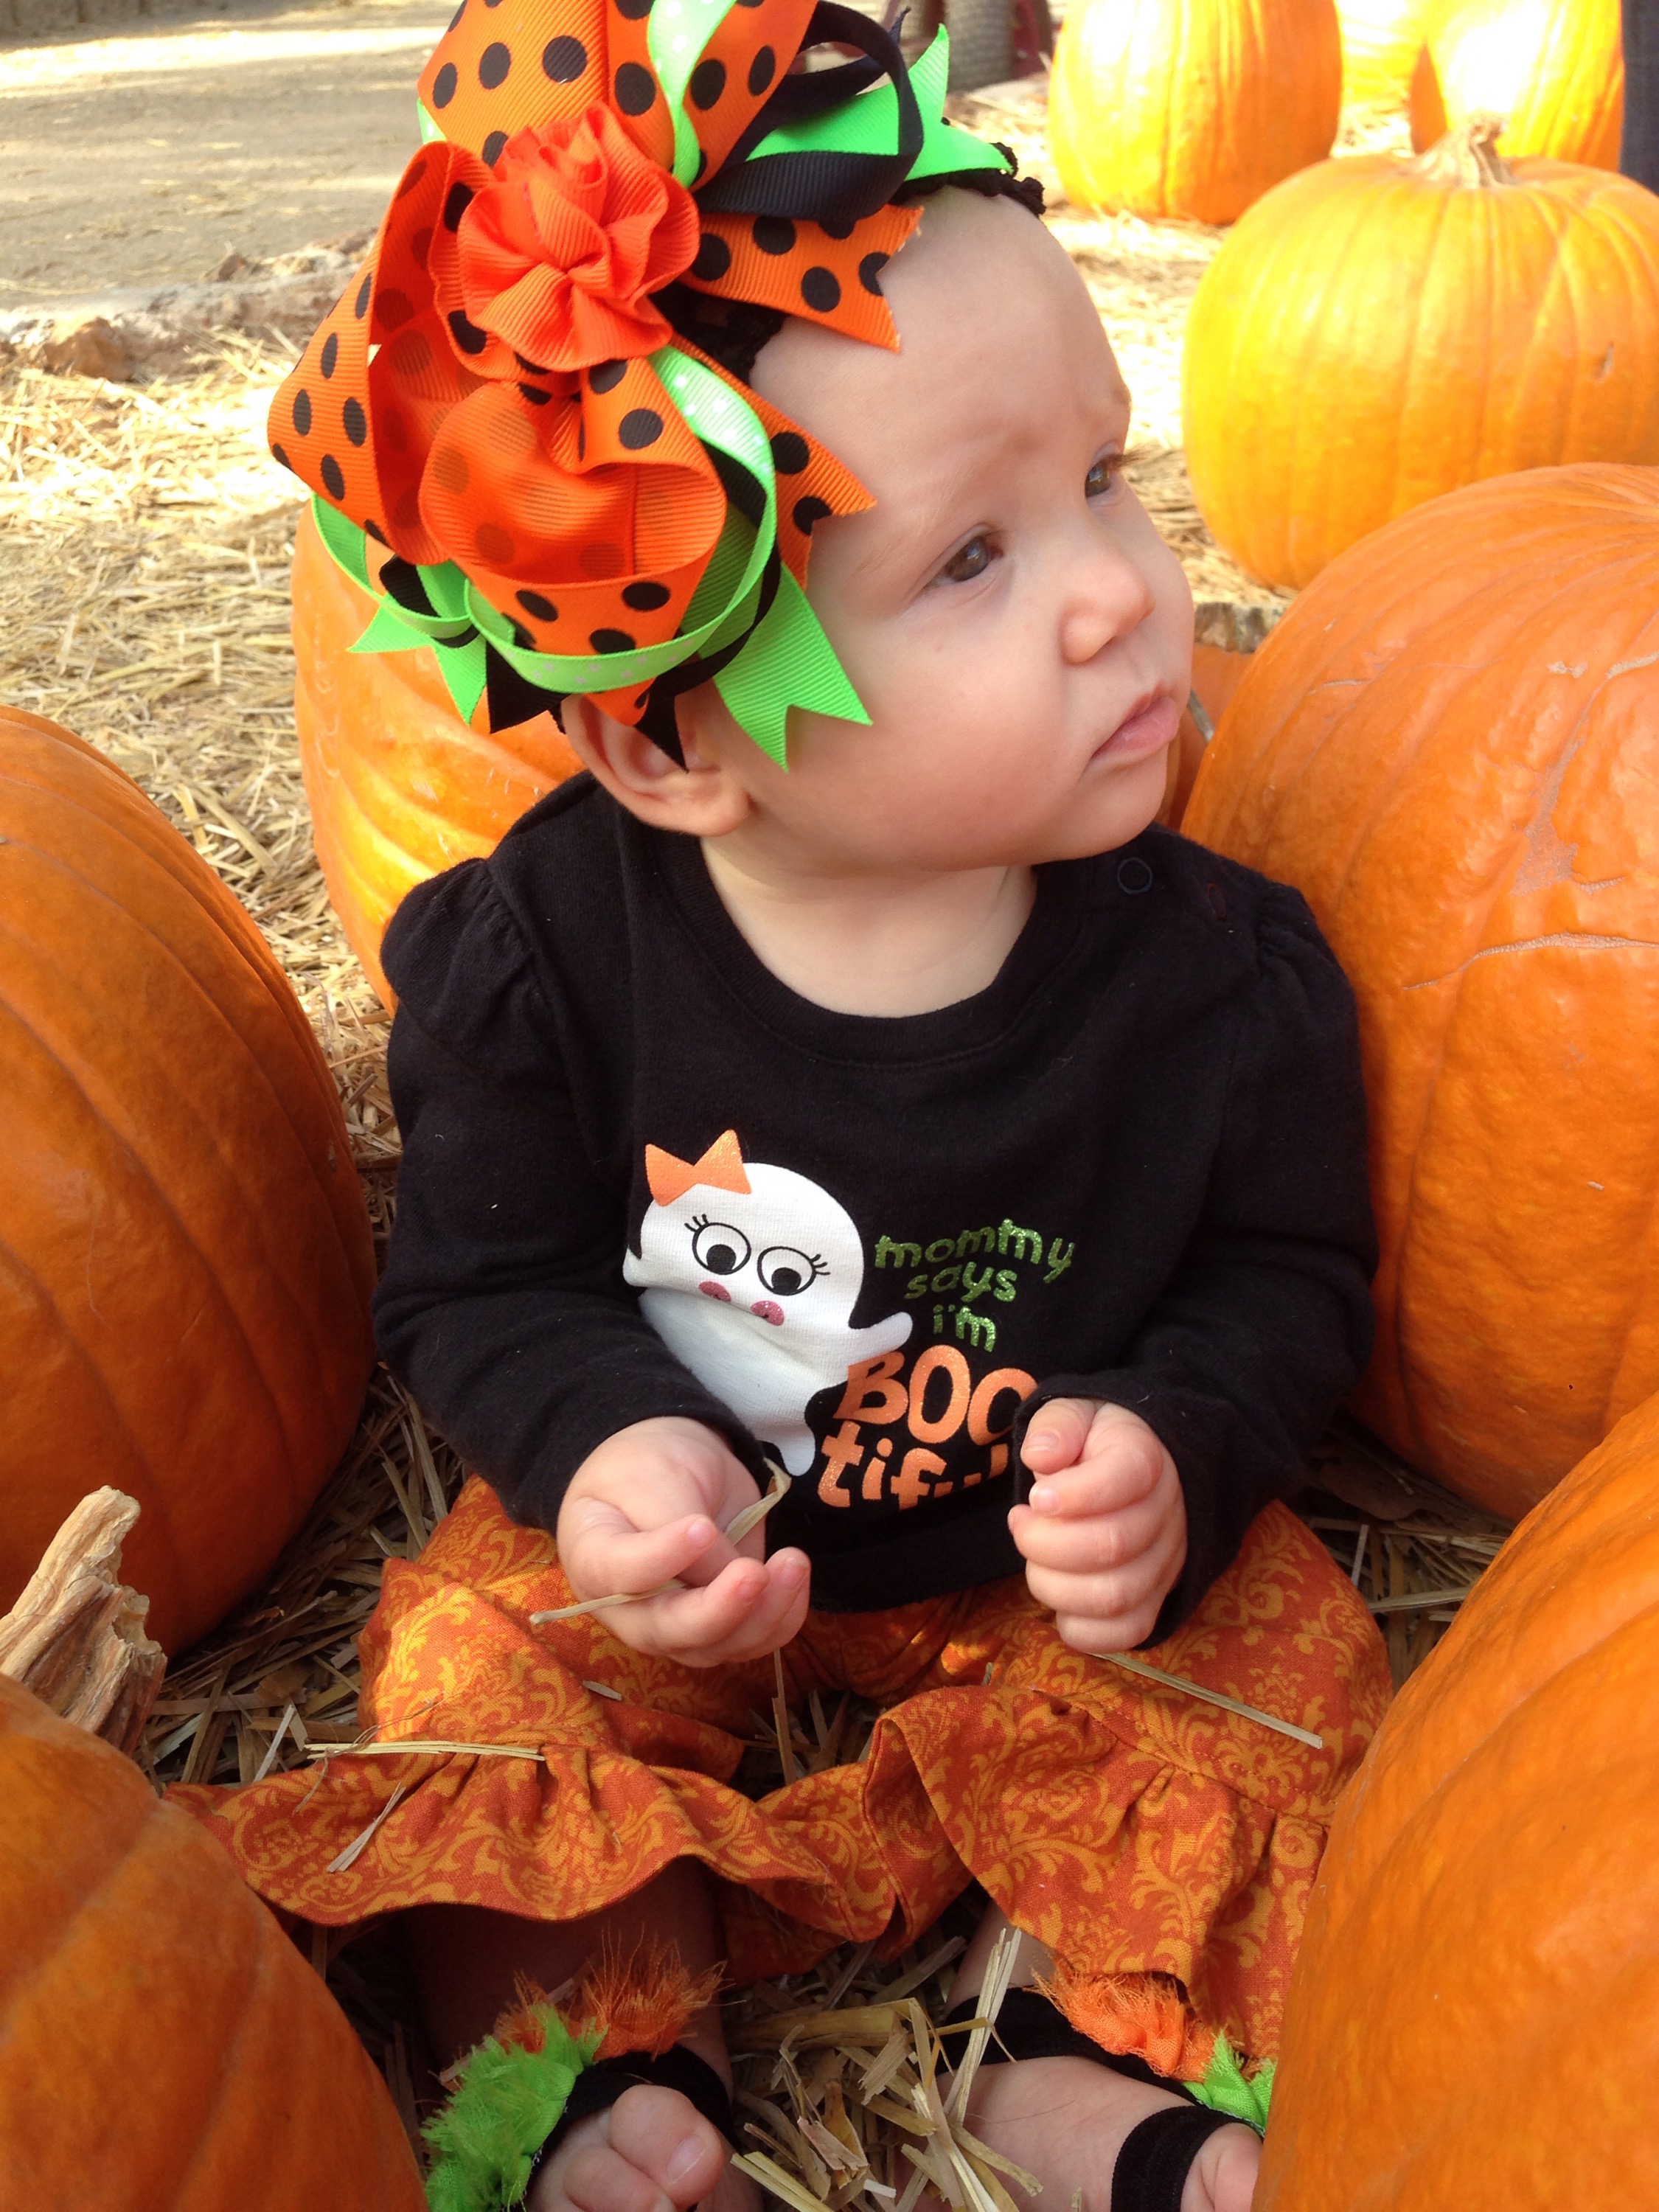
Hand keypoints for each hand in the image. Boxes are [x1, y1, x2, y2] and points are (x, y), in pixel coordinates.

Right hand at [556, 1416, 809, 1665]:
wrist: (666, 1472)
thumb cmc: (646, 1467)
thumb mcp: (656, 1475)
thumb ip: (679, 1522)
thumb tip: (725, 1576)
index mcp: (595, 1560)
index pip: (623, 1573)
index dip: (662, 1559)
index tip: (700, 1527)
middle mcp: (630, 1610)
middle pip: (672, 1632)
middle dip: (719, 1611)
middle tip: (753, 1573)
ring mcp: (675, 1627)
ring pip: (719, 1644)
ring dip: (764, 1614)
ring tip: (793, 1562)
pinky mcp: (718, 1627)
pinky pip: (752, 1641)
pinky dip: (782, 1617)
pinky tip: (795, 1575)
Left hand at [1008, 1400, 1186, 1652]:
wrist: (1132, 1469)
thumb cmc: (1093, 1443)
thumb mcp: (1074, 1413)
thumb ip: (1057, 1426)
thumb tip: (1040, 1456)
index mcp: (1147, 1458)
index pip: (1126, 1478)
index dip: (1074, 1494)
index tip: (1035, 1497)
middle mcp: (1167, 1513)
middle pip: (1113, 1545)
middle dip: (1045, 1542)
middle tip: (1019, 1522)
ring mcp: (1166, 1562)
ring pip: (1115, 1596)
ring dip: (1053, 1584)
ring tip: (1033, 1556)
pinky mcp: (1156, 1599)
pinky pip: (1127, 1633)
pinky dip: (1080, 1627)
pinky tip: (1057, 1594)